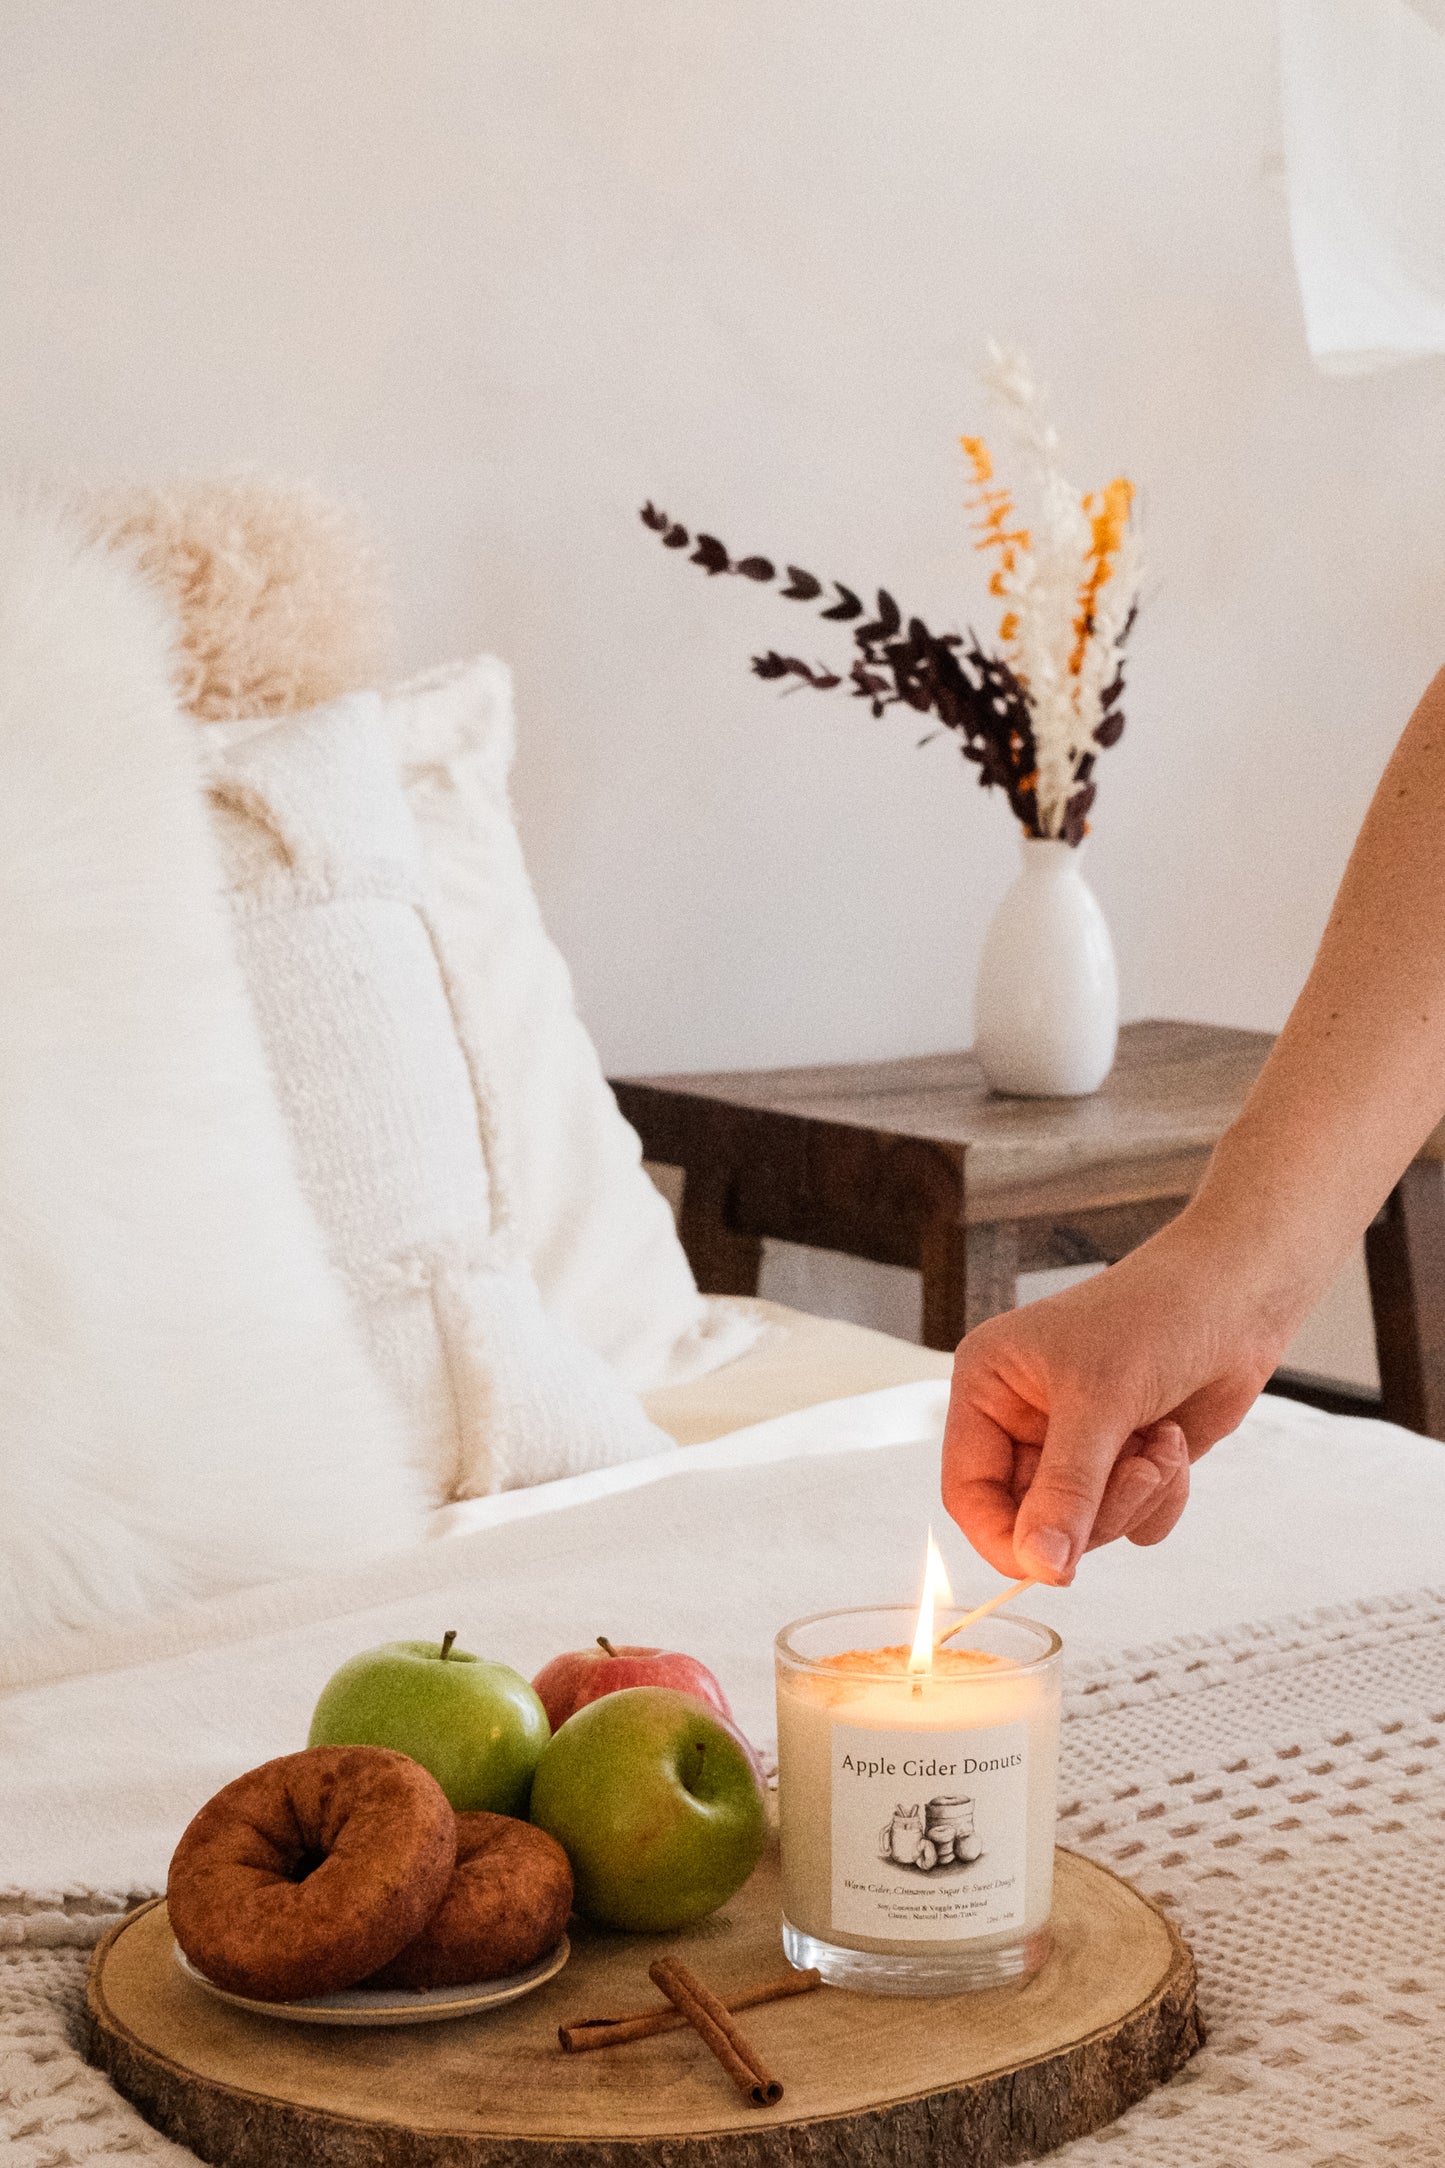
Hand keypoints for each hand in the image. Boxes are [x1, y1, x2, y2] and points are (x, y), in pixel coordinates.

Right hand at [940, 1226, 1288, 1583]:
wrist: (1236, 1299)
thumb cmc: (1155, 1315)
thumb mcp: (1100, 1400)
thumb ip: (1066, 1489)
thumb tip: (1040, 1565)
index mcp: (987, 1388)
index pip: (968, 1492)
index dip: (1003, 1537)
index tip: (1048, 1566)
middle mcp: (1022, 1420)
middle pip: (1029, 1520)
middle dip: (1092, 1509)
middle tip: (1137, 1472)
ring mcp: (1073, 1446)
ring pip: (1083, 1529)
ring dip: (1132, 1499)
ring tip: (1160, 1445)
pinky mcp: (1120, 1464)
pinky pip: (1128, 1524)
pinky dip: (1159, 1499)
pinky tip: (1173, 1443)